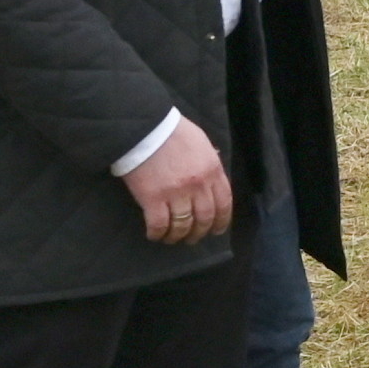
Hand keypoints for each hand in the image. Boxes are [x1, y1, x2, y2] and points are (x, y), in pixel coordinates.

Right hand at [123, 125, 232, 244]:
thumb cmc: (173, 131)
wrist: (144, 128)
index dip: (222, 220)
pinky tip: (155, 235)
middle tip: (193, 238)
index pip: (224, 203)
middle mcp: (198, 185)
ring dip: (179, 236)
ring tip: (173, 239)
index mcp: (212, 171)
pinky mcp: (153, 198)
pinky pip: (159, 224)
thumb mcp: (201, 143)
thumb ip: (209, 162)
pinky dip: (157, 234)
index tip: (217, 230)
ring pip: (183, 224)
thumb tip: (212, 177)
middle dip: (200, 232)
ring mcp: (176, 193)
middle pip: (204, 217)